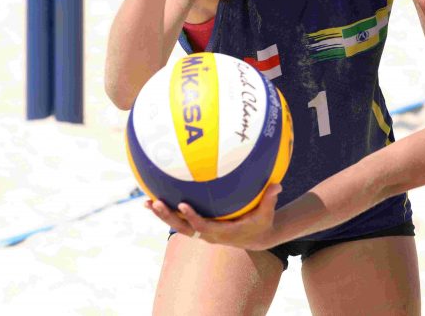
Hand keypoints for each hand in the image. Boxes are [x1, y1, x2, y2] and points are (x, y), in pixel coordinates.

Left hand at [146, 184, 281, 250]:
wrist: (254, 237)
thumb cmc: (261, 223)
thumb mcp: (267, 214)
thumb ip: (270, 200)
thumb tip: (277, 185)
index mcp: (221, 232)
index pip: (202, 227)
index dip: (192, 217)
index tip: (183, 204)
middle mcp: (207, 234)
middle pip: (182, 228)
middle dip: (168, 216)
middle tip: (155, 203)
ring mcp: (200, 231)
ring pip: (176, 225)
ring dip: (161, 214)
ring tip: (146, 202)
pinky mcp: (197, 226)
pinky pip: (179, 219)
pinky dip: (167, 210)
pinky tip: (154, 198)